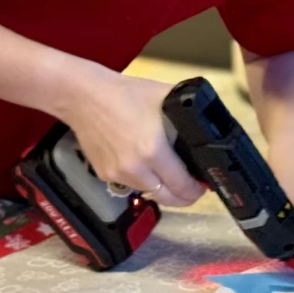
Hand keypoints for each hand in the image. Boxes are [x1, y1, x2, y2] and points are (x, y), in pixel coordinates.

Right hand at [60, 69, 204, 206]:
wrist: (83, 97)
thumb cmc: (125, 94)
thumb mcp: (167, 98)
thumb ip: (189, 115)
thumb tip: (209, 124)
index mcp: (152, 151)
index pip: (181, 185)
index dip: (197, 189)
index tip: (203, 186)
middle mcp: (135, 168)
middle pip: (167, 198)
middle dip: (185, 197)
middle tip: (193, 189)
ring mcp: (117, 174)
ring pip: (150, 193)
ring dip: (164, 189)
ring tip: (172, 177)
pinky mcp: (104, 175)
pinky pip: (131, 186)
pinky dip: (143, 181)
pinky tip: (148, 168)